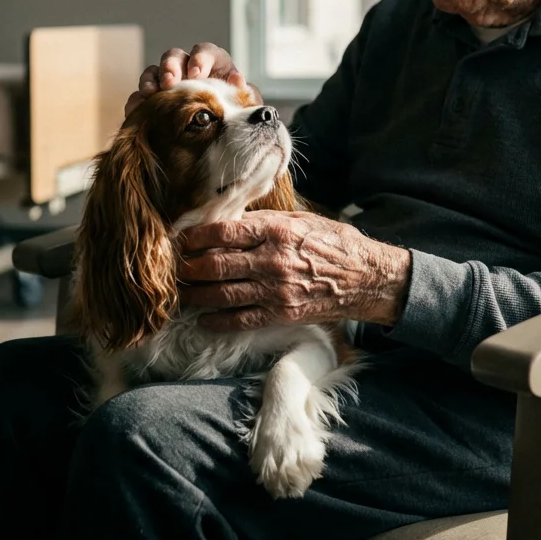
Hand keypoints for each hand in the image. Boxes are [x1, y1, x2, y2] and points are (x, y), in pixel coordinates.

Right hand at [125, 43, 260, 115]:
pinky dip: (137, 101)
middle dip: (170, 66)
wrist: (223, 142)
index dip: (200, 58)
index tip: (197, 74)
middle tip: (170, 82)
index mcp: (213, 65)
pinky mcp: (154, 102)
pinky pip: (140, 96)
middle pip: (175, 56)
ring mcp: (168, 85)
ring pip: (153, 72)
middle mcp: (187, 70)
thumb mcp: (244, 106)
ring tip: (150, 93)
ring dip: (151, 80)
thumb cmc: (236, 117)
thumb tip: (238, 82)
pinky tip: (137, 109)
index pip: (205, 51)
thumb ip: (245, 94)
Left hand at [178, 211, 410, 331]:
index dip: (196, 237)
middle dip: (188, 267)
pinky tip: (203, 318)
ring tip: (180, 293)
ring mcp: (276, 291)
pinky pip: (240, 320)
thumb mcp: (303, 220)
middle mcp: (272, 261)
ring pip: (222, 294)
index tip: (181, 239)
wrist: (367, 279)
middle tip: (173, 268)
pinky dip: (217, 320)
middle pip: (216, 265)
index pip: (224, 232)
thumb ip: (267, 221)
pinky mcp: (281, 314)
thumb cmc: (335, 243)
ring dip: (195, 295)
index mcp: (277, 231)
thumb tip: (231, 219)